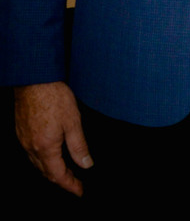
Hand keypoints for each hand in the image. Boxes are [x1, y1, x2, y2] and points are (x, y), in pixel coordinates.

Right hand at [14, 81, 91, 195]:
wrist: (35, 81)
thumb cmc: (55, 98)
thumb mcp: (74, 122)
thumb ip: (79, 146)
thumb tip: (86, 164)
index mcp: (46, 147)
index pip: (58, 175)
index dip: (70, 185)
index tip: (80, 191)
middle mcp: (32, 147)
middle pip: (46, 172)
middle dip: (61, 181)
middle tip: (76, 184)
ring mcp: (24, 140)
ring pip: (37, 164)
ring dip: (51, 171)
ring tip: (66, 173)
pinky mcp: (22, 132)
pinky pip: (31, 154)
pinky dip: (43, 160)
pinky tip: (50, 156)